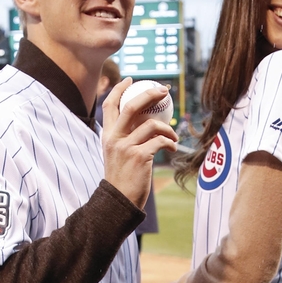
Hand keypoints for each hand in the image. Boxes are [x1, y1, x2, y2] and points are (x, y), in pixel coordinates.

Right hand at [102, 78, 177, 209]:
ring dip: (167, 129)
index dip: (119, 89)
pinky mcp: (140, 157)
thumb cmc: (122, 179)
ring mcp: (126, 147)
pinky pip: (160, 141)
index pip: (110, 105)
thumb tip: (144, 123)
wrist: (119, 202)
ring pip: (152, 125)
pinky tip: (172, 147)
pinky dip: (169, 143)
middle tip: (164, 91)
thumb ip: (125, 138)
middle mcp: (114, 139)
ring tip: (173, 136)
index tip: (131, 80)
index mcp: (107, 136)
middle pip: (132, 106)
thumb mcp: (117, 155)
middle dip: (149, 94)